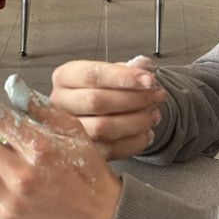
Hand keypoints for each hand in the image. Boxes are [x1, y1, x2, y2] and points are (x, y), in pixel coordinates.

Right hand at [50, 58, 166, 159]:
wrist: (93, 113)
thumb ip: (127, 69)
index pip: (92, 75)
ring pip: (101, 128)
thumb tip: (144, 66)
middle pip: (95, 101)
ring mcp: (67, 129)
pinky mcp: (82, 151)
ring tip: (154, 114)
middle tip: (157, 95)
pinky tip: (146, 132)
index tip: (150, 79)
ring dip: (135, 121)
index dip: (123, 77)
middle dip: (133, 99)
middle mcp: (60, 102)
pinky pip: (109, 150)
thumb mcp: (113, 73)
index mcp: (64, 77)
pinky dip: (134, 142)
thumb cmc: (103, 89)